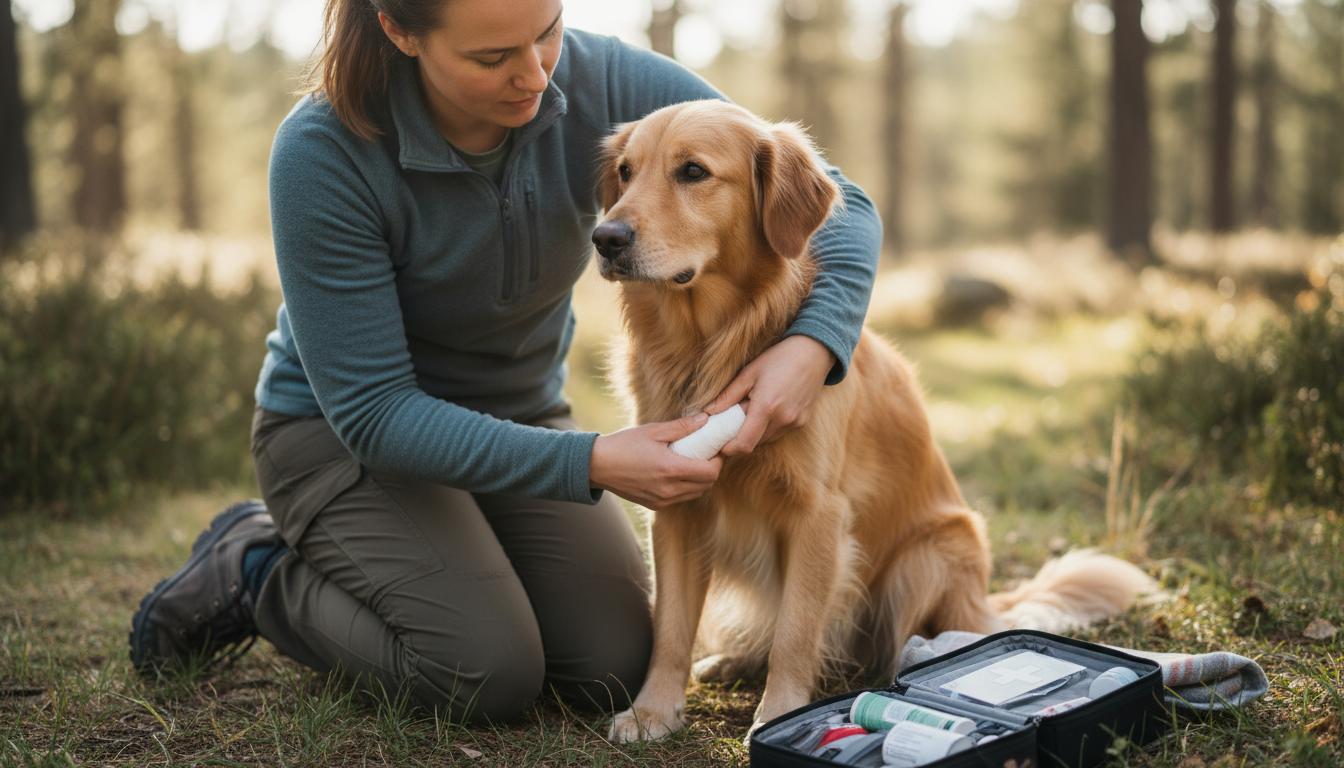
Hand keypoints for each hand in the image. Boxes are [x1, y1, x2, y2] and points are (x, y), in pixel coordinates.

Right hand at [589, 412, 723, 508]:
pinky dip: (686, 487)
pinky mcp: (655, 505)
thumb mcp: (653, 431)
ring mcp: (662, 500)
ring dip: (700, 480)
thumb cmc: (624, 444)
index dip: (718, 460)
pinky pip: (681, 498)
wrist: (596, 466)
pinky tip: (676, 473)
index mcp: (671, 469)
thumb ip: (682, 427)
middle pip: (707, 485)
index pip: (711, 472)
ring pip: (695, 493)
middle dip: (711, 469)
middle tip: (705, 454)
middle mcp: (669, 489)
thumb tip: (706, 419)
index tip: (714, 448)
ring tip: (691, 462)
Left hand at [705, 335, 834, 455]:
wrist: (813, 352)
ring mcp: (795, 423)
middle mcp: (783, 419)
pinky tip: (769, 409)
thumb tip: (708, 413)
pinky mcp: (803, 422)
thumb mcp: (749, 373)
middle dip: (740, 437)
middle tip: (732, 422)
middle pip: (754, 444)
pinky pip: (779, 433)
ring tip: (752, 411)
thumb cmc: (778, 358)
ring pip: (767, 440)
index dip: (729, 449)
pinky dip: (769, 428)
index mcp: (766, 407)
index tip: (720, 443)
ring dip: (755, 433)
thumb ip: (728, 396)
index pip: (744, 444)